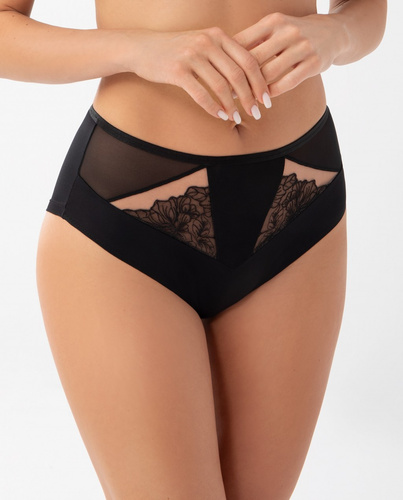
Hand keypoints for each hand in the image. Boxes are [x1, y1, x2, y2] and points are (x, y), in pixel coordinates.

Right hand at [123, 27, 269, 121]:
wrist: (142, 48)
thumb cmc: (176, 50)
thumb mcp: (203, 44)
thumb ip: (224, 55)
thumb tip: (249, 78)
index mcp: (218, 35)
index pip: (248, 60)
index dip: (261, 82)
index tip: (267, 100)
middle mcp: (208, 42)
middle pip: (238, 74)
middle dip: (250, 97)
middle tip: (256, 113)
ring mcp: (192, 56)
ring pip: (221, 86)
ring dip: (232, 106)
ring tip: (237, 119)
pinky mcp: (178, 71)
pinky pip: (201, 94)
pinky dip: (213, 108)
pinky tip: (220, 116)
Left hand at [232, 12, 345, 97]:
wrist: (334, 33)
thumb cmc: (294, 35)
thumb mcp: (274, 30)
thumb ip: (252, 42)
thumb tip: (222, 59)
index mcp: (272, 22)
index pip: (243, 44)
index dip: (227, 62)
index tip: (217, 78)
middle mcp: (287, 31)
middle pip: (253, 60)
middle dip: (238, 80)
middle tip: (226, 95)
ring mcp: (302, 47)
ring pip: (269, 73)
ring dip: (254, 90)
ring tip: (243, 102)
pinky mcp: (313, 63)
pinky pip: (287, 82)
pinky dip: (273, 93)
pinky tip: (264, 100)